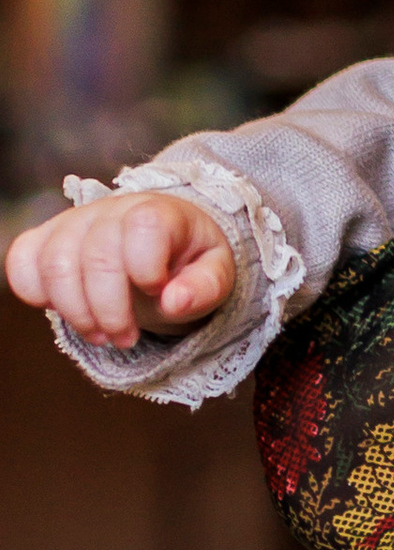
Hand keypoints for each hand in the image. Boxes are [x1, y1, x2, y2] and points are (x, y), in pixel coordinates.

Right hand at [5, 192, 237, 348]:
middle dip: (109, 310)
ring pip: (54, 263)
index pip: (144, 226)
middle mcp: (111, 210)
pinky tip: (62, 309)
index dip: (147, 267)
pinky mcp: (46, 238)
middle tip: (126, 339)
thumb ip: (205, 287)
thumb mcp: (216, 274)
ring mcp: (74, 222)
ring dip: (75, 312)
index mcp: (159, 212)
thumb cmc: (188, 261)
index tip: (158, 292)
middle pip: (95, 256)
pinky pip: (22, 260)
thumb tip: (175, 302)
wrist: (161, 245)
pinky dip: (34, 292)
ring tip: (101, 336)